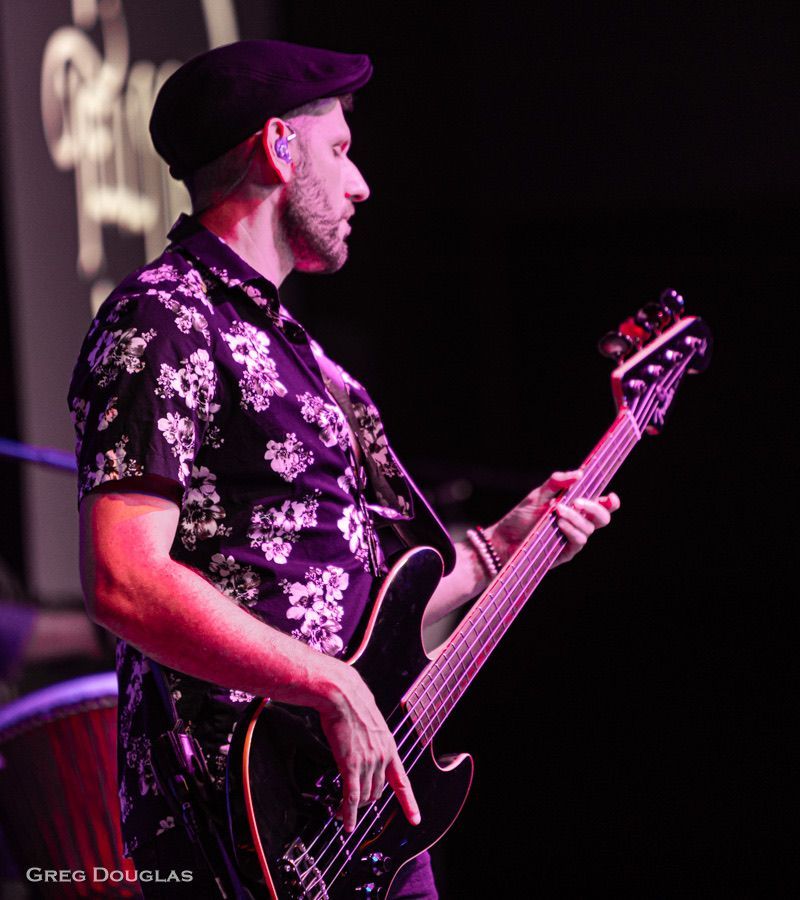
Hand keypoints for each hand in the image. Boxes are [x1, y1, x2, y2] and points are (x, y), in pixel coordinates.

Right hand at [315, 661, 419, 832]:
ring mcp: (368, 762)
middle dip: (367, 800)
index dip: (408, 803)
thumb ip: (372, 739)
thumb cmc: (353, 703)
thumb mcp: (370, 723)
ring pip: (365, 796)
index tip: (415, 818)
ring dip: (356, 808)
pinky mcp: (350, 765)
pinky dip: (349, 813)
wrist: (342, 694)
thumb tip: (365, 743)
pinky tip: (345, 822)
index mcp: (389, 746)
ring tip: (343, 812)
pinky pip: (351, 797)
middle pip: (378, 791)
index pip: (402, 781)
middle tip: (355, 805)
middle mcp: (382, 757)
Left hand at [485, 470, 619, 566]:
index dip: (611, 502)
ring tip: (557, 510)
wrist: (503, 539)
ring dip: (576, 517)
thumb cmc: (520, 517)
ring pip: (589, 529)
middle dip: (595, 508)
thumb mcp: (537, 495)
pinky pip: (578, 541)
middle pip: (603, 518)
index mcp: (575, 508)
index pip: (601, 505)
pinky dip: (571, 530)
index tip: (610, 496)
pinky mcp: (566, 553)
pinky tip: (559, 523)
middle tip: (579, 502)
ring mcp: (573, 539)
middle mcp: (578, 524)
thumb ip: (556, 483)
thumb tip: (579, 473)